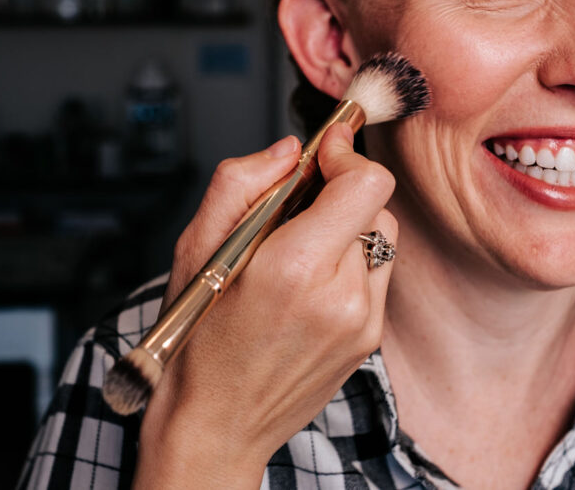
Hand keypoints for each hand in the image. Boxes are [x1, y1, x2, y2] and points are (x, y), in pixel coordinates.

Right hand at [133, 124, 396, 488]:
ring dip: (347, 231)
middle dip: (339, 195)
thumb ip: (241, 183)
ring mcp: (362, 323)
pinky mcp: (369, 340)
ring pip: (380, 239)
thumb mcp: (194, 248)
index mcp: (294, 269)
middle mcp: (341, 297)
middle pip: (375, 206)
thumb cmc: (196, 341)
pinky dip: (350, 266)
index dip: (346, 157)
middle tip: (294, 213)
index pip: (367, 185)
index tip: (325, 153)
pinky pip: (376, 275)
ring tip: (299, 256)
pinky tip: (310, 288)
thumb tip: (289, 149)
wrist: (215, 426)